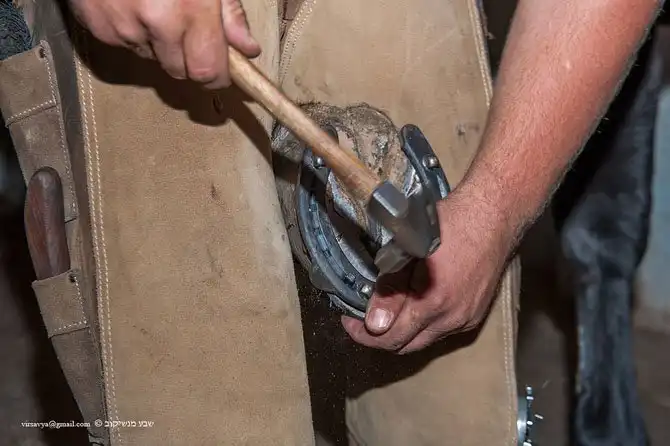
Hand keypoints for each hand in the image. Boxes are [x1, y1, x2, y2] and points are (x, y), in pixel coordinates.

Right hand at [68, 0, 260, 87]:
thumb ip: (229, 12)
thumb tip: (247, 49)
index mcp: (191, 8)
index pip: (207, 71)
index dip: (216, 77)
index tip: (220, 74)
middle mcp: (158, 22)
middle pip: (180, 71)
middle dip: (188, 59)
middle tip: (187, 30)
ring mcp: (124, 26)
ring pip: (151, 56)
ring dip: (158, 43)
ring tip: (155, 4)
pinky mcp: (99, 25)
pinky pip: (124, 43)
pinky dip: (131, 30)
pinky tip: (131, 2)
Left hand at [342, 185, 516, 353]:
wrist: (494, 215)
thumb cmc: (449, 223)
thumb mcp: (409, 249)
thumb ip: (390, 289)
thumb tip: (374, 323)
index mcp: (433, 303)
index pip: (391, 338)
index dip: (364, 334)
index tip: (348, 321)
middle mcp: (453, 319)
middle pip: (407, 347)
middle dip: (380, 337)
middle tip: (361, 318)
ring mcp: (467, 319)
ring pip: (425, 340)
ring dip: (403, 330)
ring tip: (386, 308)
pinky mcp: (476, 314)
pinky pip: (442, 331)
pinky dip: (423, 325)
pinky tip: (413, 304)